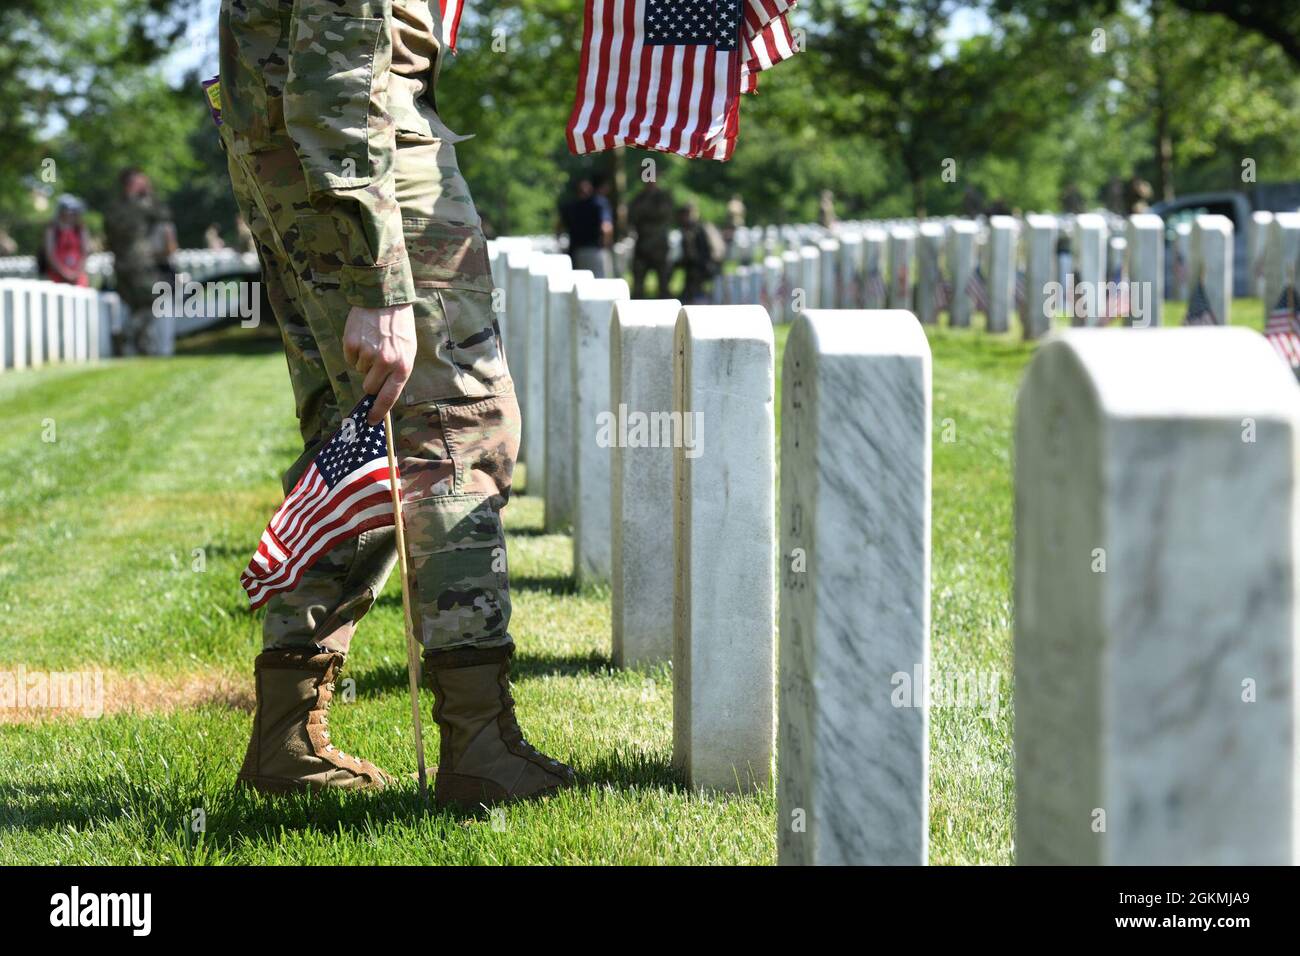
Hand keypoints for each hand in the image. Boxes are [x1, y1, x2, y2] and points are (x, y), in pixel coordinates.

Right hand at [342, 303, 416, 423]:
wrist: (385, 298)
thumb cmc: (399, 327)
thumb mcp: (407, 350)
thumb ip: (397, 373)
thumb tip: (382, 395)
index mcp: (403, 366)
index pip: (389, 397)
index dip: (379, 411)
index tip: (371, 420)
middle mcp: (385, 363)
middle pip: (369, 387)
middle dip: (370, 379)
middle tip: (376, 362)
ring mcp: (367, 354)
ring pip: (359, 371)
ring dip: (364, 361)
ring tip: (374, 342)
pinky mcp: (352, 344)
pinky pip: (349, 358)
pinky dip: (354, 350)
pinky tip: (364, 336)